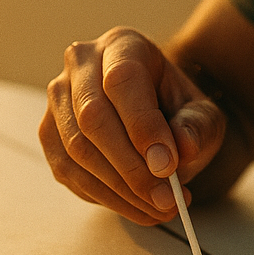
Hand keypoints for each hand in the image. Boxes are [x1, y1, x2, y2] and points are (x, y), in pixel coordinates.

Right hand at [40, 27, 225, 224]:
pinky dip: (104, 197)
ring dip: (119, 189)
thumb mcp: (203, 113)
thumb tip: (182, 148)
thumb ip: (198, 126)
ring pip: (76, 149)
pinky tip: (137, 207)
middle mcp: (81, 65)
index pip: (123, 81)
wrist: (159, 115)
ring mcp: (58, 100)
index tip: (169, 166)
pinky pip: (68, 172)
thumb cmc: (180, 109)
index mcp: (122, 45)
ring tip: (159, 209)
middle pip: (93, 117)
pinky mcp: (50, 136)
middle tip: (166, 200)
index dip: (143, 126)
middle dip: (131, 167)